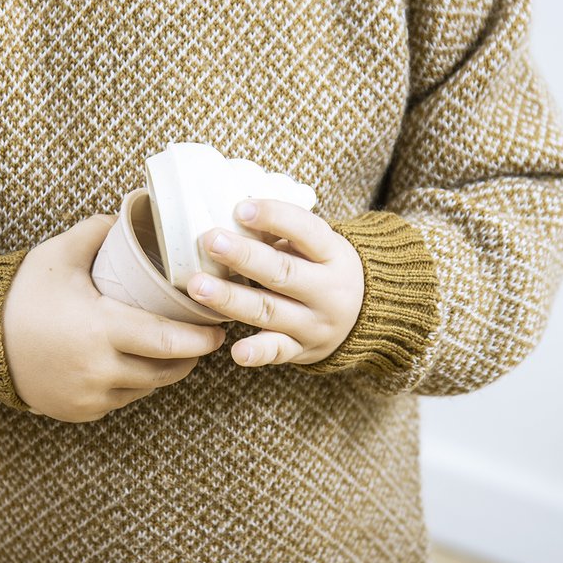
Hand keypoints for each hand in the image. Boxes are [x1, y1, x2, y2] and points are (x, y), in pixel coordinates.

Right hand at [2, 213, 226, 422]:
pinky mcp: (80, 412)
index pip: (169, 341)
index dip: (201, 337)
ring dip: (164, 371)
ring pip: (146, 389)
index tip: (219, 328)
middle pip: (166, 371)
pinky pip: (121, 400)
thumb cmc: (22, 292)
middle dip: (191, 356)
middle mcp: (99, 370)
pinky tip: (138, 364)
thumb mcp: (60, 253)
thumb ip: (99, 230)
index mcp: (101, 330)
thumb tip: (132, 212)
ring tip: (176, 350)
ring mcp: (89, 396)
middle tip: (206, 339)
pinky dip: (134, 384)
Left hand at [186, 199, 363, 367]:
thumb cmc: (323, 267)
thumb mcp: (316, 245)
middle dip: (244, 257)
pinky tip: (235, 351)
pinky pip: (278, 352)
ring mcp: (315, 324)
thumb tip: (232, 212)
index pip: (306, 231)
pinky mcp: (302, 350)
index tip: (240, 209)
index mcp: (333, 254)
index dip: (275, 218)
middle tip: (211, 241)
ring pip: (270, 311)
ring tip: (198, 286)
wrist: (365, 315)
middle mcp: (328, 291)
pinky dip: (257, 353)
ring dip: (231, 299)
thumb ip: (281, 231)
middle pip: (283, 272)